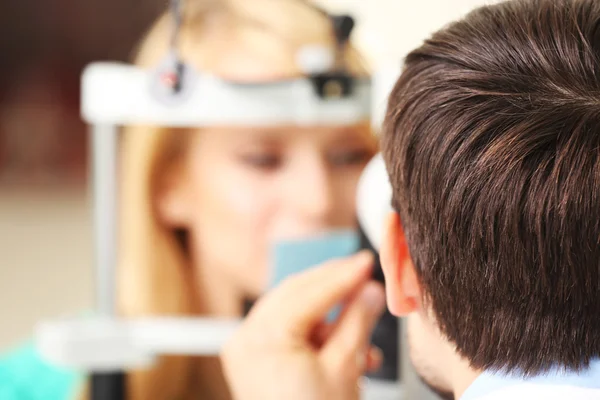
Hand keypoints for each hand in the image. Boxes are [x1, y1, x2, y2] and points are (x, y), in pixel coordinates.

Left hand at [221, 251, 385, 399]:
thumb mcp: (345, 368)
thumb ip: (357, 321)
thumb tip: (369, 291)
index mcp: (263, 339)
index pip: (309, 293)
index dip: (343, 275)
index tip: (366, 261)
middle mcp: (246, 339)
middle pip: (296, 295)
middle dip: (334, 288)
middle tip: (364, 278)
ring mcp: (245, 350)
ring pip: (292, 311)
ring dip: (329, 313)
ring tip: (362, 320)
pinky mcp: (252, 361)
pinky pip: (286, 331)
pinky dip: (315, 332)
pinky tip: (345, 343)